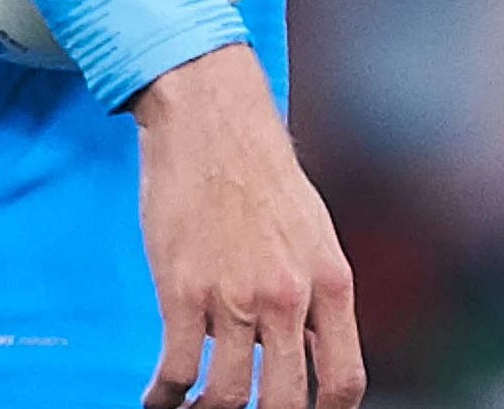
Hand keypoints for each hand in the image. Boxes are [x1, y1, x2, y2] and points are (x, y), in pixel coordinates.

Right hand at [132, 44, 362, 408]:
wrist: (213, 123)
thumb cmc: (262, 175)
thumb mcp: (314, 234)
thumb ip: (317, 295)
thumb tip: (313, 352)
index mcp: (330, 282)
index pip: (343, 380)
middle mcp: (288, 296)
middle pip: (286, 401)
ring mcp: (235, 296)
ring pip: (228, 397)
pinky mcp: (183, 291)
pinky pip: (176, 371)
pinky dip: (164, 398)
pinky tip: (159, 400)